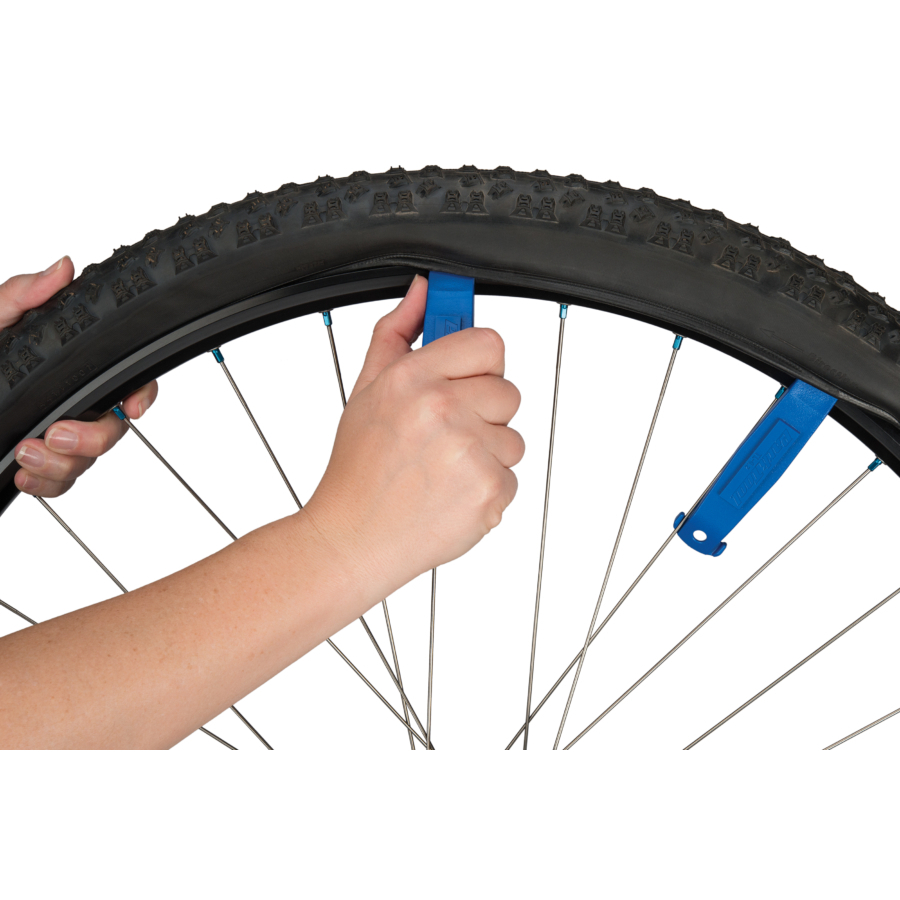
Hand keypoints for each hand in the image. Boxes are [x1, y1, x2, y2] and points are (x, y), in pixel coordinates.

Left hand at [1, 257, 157, 496]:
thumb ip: (22, 295)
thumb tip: (61, 269)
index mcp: (65, 364)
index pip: (125, 377)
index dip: (141, 393)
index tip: (133, 408)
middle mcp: (69, 400)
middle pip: (114, 428)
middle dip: (92, 439)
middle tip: (56, 434)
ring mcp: (55, 434)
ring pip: (87, 462)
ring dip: (62, 465)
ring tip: (26, 453)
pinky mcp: (37, 463)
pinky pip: (61, 485)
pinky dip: (46, 485)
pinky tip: (23, 474)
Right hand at [304, 275, 524, 599]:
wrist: (353, 540)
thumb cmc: (358, 471)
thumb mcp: (366, 391)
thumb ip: (397, 333)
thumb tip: (422, 290)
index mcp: (412, 378)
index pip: (489, 343)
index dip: (481, 365)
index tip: (468, 378)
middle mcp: (443, 409)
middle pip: (508, 392)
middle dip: (483, 414)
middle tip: (444, 438)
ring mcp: (469, 451)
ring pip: (513, 438)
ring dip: (487, 454)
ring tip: (442, 471)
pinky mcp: (490, 490)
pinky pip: (512, 477)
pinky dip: (488, 489)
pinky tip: (450, 494)